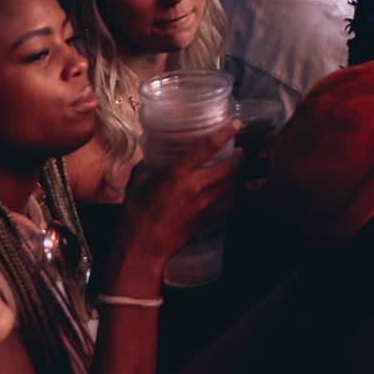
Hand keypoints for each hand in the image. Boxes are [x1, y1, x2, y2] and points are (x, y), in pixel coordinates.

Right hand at [111, 126, 240, 283]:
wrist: (142, 249)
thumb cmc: (135, 216)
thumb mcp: (137, 183)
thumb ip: (148, 165)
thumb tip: (154, 155)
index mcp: (177, 174)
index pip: (207, 147)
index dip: (225, 133)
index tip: (236, 124)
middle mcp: (196, 187)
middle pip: (230, 167)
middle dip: (239, 156)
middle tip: (239, 150)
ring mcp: (204, 205)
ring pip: (233, 185)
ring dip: (238, 174)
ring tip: (237, 167)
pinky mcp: (207, 219)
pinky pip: (228, 203)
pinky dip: (233, 194)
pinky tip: (231, 191)